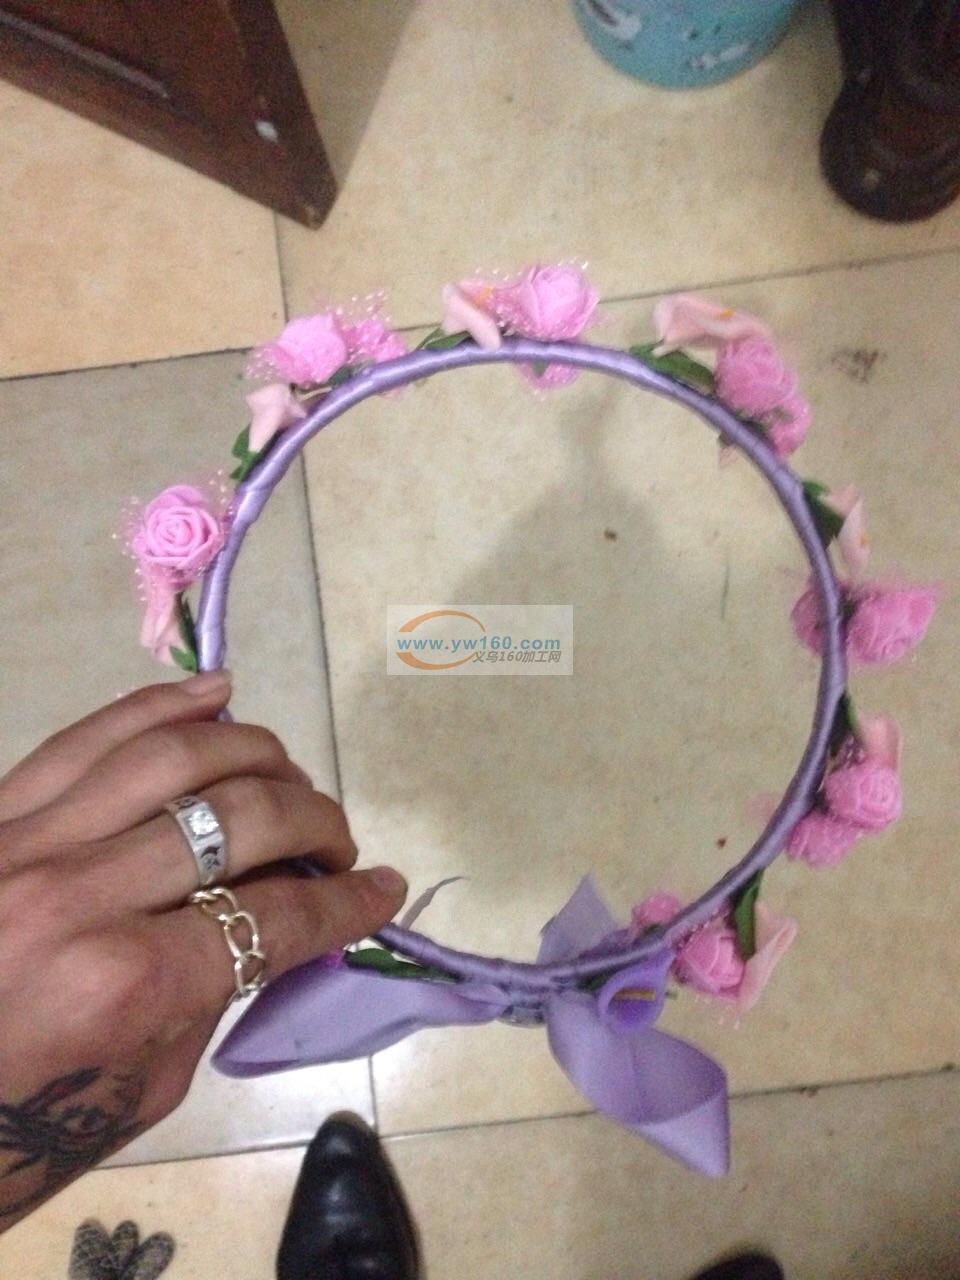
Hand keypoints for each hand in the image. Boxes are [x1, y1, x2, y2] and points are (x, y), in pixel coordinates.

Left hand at [0, 672, 406, 1231]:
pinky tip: (216, 694)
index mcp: (124, 985)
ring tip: (289, 776)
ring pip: (173, 755)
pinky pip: (88, 736)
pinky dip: (161, 706)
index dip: (346, 903)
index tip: (384, 888)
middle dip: (316, 823)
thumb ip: (217, 988)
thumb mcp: (145, 1085)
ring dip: (256, 754)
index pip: (275, 918)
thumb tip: (281, 915)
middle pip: (240, 819)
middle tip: (337, 845)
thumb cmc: (25, 1128)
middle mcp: (78, 896)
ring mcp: (24, 843)